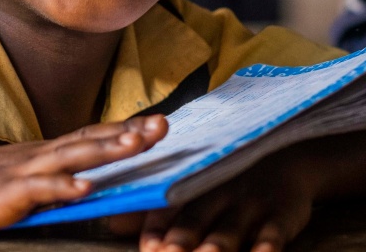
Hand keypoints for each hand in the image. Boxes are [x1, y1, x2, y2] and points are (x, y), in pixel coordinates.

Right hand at [0, 114, 167, 237]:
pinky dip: (61, 187)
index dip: (125, 130)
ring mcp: (21, 172)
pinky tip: (83, 189)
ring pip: (70, 156)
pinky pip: (36, 190)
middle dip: (128, 132)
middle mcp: (38, 155)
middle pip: (90, 138)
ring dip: (105, 150)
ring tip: (137, 144)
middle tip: (164, 125)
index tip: (157, 123)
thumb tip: (85, 185)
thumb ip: (50, 180)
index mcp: (44, 153)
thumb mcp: (19, 181)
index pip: (92, 136)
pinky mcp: (2, 195)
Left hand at [108, 145, 319, 251]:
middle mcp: (218, 193)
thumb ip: (157, 208)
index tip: (148, 247)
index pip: (169, 205)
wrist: (285, 153)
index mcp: (194, 185)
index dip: (157, 226)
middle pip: (196, 219)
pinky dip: (267, 246)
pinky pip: (275, 231)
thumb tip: (111, 221)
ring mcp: (251, 202)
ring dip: (218, 245)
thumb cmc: (230, 176)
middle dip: (181, 240)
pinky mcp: (283, 211)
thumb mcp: (196, 184)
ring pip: (231, 228)